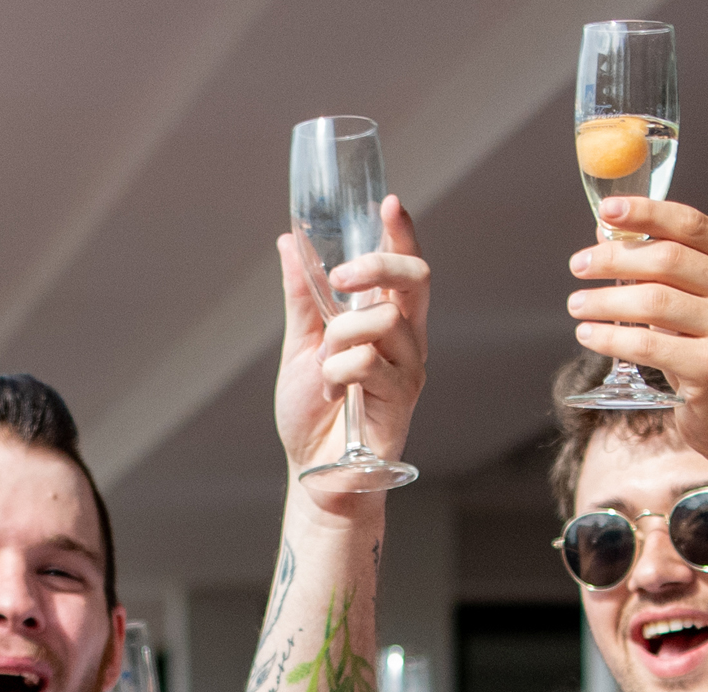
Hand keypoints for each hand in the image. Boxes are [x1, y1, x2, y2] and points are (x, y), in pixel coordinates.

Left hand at [272, 201, 428, 476]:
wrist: (314, 473)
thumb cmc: (313, 413)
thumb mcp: (300, 344)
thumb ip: (303, 294)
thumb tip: (292, 241)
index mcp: (386, 321)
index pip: (404, 267)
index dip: (402, 233)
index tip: (390, 202)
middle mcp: (407, 340)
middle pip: (415, 280)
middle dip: (377, 266)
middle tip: (339, 279)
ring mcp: (408, 369)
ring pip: (384, 321)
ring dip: (341, 337)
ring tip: (325, 366)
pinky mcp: (401, 400)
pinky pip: (368, 363)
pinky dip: (338, 373)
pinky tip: (333, 393)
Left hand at [570, 197, 707, 458]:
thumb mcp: (699, 304)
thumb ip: (663, 267)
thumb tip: (607, 231)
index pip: (691, 225)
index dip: (645, 213)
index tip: (606, 210)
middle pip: (667, 259)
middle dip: (614, 258)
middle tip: (579, 265)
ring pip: (653, 301)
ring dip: (604, 300)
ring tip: (576, 304)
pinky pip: (648, 344)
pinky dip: (610, 337)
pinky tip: (588, 334)